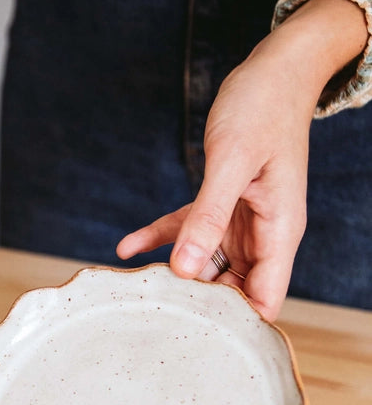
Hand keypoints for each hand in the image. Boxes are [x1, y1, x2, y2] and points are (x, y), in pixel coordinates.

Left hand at [117, 0, 366, 320]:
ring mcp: (241, 220)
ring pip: (205, 263)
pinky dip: (158, 238)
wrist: (273, 70)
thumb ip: (208, 217)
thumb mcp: (231, 163)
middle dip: (197, 305)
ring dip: (174, 274)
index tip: (195, 334)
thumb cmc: (263, 108)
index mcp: (279, 231)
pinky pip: (186, 229)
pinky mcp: (221, 202)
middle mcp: (263, 233)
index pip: (264, 299)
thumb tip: (187, 268)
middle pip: (232, 290)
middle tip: (153, 317)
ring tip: (138, 291)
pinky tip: (126, 248)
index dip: (236, 323)